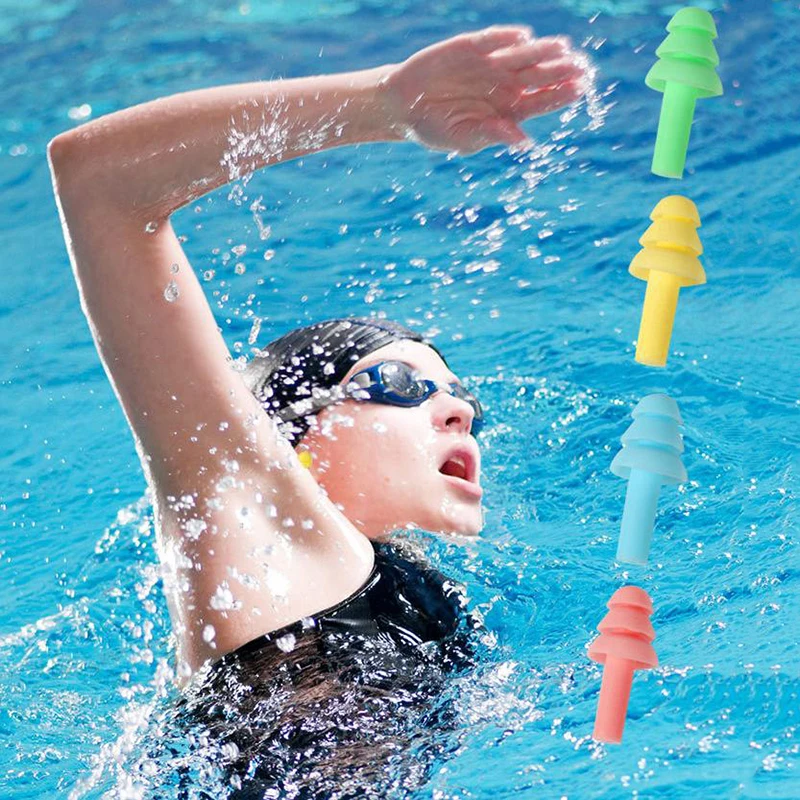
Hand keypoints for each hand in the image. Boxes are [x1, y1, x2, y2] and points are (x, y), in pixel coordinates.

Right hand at [379, 25, 588, 155]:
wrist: (403, 107)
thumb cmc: (436, 129)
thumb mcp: (464, 138)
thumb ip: (493, 135)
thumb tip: (524, 142)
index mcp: (509, 111)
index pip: (542, 101)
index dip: (562, 95)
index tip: (581, 89)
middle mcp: (505, 85)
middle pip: (540, 75)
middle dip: (561, 70)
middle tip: (581, 66)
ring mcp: (490, 64)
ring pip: (523, 56)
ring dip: (543, 50)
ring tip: (562, 47)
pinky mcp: (471, 47)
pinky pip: (494, 40)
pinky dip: (507, 37)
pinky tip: (524, 37)